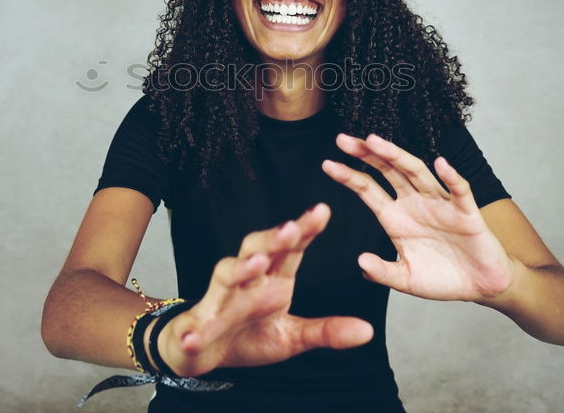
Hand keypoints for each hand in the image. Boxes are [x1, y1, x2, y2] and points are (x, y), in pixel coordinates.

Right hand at [156, 203, 372, 377]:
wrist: (203, 351)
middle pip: (257, 250)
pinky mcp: (196, 325)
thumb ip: (326, 331)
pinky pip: (197, 324)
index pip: (291, 249)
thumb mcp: (292, 337)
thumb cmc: (249, 335)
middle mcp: (246, 281)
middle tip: (292, 229)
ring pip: (227, 276)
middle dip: (273, 239)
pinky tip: (195, 337)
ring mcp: (219, 299)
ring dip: (239, 269)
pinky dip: (197, 329)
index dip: (305, 230)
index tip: (323, 211)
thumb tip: (368, 331)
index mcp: (272, 280)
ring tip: (255, 264)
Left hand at [321, 133, 514, 301]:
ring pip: (416, 172)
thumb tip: (361, 262)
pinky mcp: (466, 212)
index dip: (348, 176)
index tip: (327, 163)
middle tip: (342, 140)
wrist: (480, 285)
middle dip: (366, 154)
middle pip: (387, 171)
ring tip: (375, 141)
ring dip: (396, 156)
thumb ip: (383, 272)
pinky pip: (458, 190)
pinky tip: (440, 164)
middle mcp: (414, 204)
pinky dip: (451, 177)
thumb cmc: (442, 278)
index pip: (367, 190)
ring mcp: (439, 204)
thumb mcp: (406, 279)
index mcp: (395, 218)